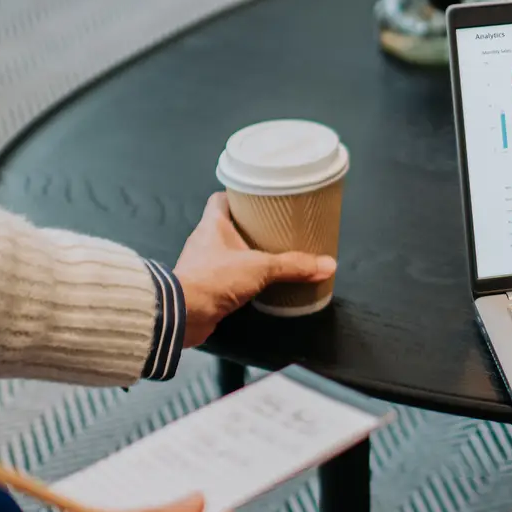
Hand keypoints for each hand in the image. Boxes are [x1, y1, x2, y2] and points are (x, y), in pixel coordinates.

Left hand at [173, 193, 336, 346]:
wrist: (183, 315)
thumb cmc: (214, 279)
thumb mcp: (260, 268)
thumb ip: (293, 266)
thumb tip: (328, 265)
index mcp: (212, 224)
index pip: (221, 199)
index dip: (239, 196)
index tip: (260, 200)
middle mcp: (205, 240)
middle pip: (229, 225)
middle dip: (250, 227)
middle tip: (276, 227)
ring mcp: (203, 264)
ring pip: (228, 251)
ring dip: (247, 253)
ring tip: (273, 254)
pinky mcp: (205, 286)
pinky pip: (227, 275)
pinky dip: (242, 277)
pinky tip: (260, 281)